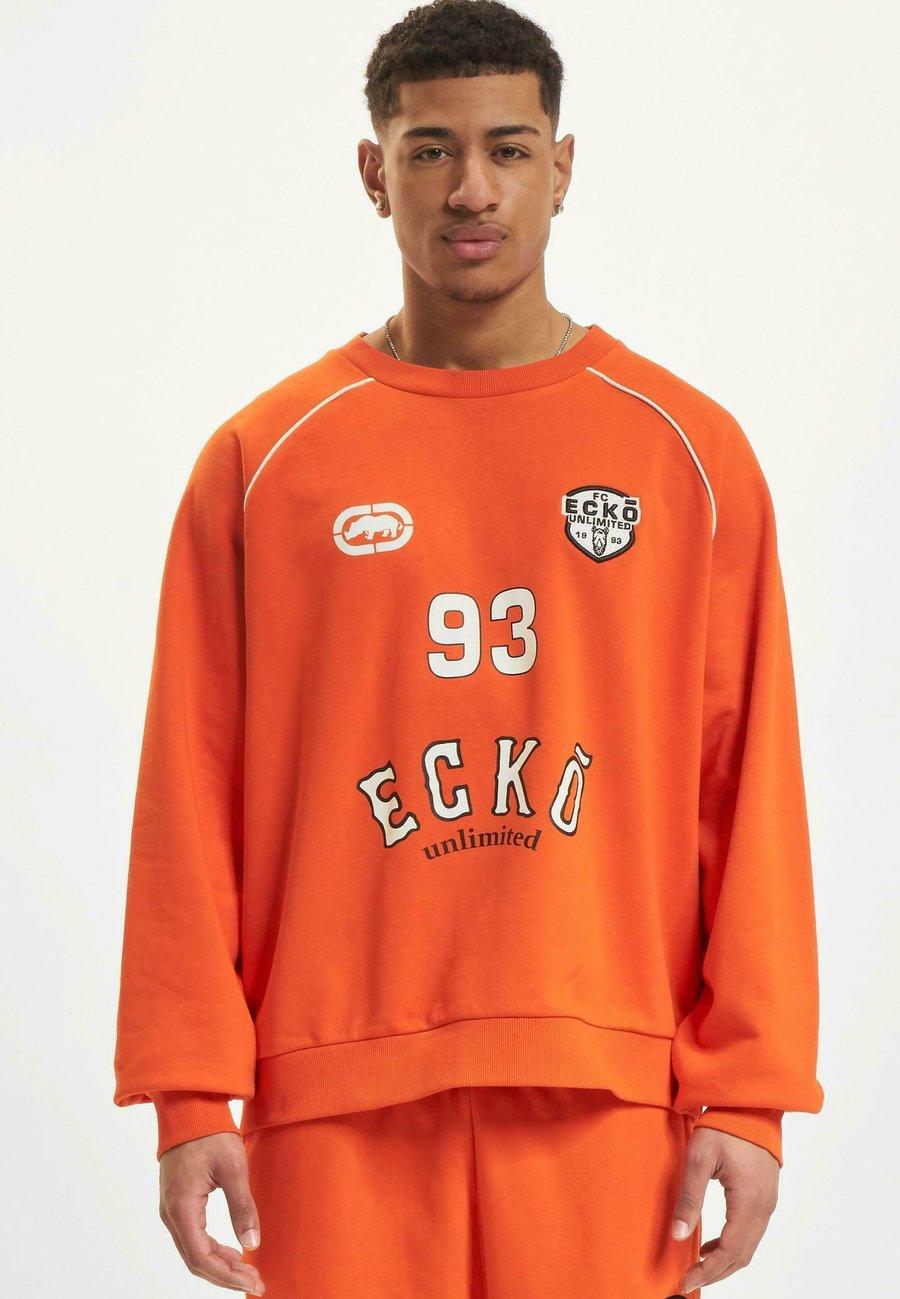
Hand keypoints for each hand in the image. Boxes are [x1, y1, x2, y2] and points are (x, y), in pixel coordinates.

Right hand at [158, 1131, 264, 1293]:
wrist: (190, 1109)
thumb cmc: (211, 1134)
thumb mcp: (233, 1167)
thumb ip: (242, 1207)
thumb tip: (252, 1244)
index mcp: (182, 1207)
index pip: (201, 1257)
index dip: (227, 1276)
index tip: (252, 1282)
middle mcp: (171, 1213)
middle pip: (195, 1260)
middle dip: (225, 1276)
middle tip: (255, 1283)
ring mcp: (171, 1209)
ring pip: (192, 1251)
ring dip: (219, 1265)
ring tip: (248, 1272)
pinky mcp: (177, 1203)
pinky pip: (192, 1237)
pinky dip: (211, 1250)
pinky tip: (232, 1253)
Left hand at [671, 1126, 778, 1290]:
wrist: (751, 1103)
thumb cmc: (724, 1125)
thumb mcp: (699, 1157)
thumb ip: (689, 1197)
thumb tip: (677, 1235)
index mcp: (749, 1202)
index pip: (729, 1252)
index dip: (707, 1272)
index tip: (685, 1283)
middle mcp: (764, 1208)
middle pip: (741, 1256)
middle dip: (715, 1274)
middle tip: (689, 1282)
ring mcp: (768, 1202)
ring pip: (748, 1247)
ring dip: (725, 1262)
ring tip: (698, 1268)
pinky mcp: (766, 1196)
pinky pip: (751, 1232)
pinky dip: (733, 1246)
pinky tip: (712, 1245)